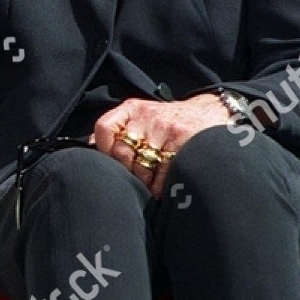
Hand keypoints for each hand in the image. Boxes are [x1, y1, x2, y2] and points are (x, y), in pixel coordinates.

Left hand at [91, 94, 231, 196]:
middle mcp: (147, 117)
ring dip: (142, 182)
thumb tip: (86, 148)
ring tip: (146, 187)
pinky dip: (159, 186)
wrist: (212, 112)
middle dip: (125, 172)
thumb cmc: (171, 120)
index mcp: (132, 109)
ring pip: (141, 166)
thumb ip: (117, 130)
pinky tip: (161, 190)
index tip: (108, 164)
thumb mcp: (142, 116)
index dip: (103, 150)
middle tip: (130, 182)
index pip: (104, 128)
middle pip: (121, 153)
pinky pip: (163, 172)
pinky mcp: (183, 143)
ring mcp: (166, 129)